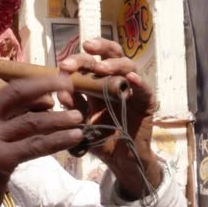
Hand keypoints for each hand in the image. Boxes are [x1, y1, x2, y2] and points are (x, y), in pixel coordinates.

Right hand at [0, 76, 83, 206]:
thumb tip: (37, 107)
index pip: (5, 90)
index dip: (33, 85)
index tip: (54, 85)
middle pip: (17, 94)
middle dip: (47, 86)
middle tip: (70, 86)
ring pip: (31, 121)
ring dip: (59, 119)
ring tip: (77, 118)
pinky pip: (35, 145)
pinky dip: (58, 140)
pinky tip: (73, 138)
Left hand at [58, 38, 160, 198]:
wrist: (118, 159)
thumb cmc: (98, 137)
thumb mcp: (81, 122)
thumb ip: (73, 106)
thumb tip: (61, 92)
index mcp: (97, 82)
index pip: (89, 61)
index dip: (77, 60)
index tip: (63, 65)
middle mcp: (116, 80)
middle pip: (111, 54)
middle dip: (99, 47)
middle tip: (86, 49)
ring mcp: (132, 89)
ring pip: (129, 65)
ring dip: (114, 64)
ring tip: (101, 68)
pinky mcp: (146, 101)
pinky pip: (145, 89)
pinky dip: (139, 82)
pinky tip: (131, 78)